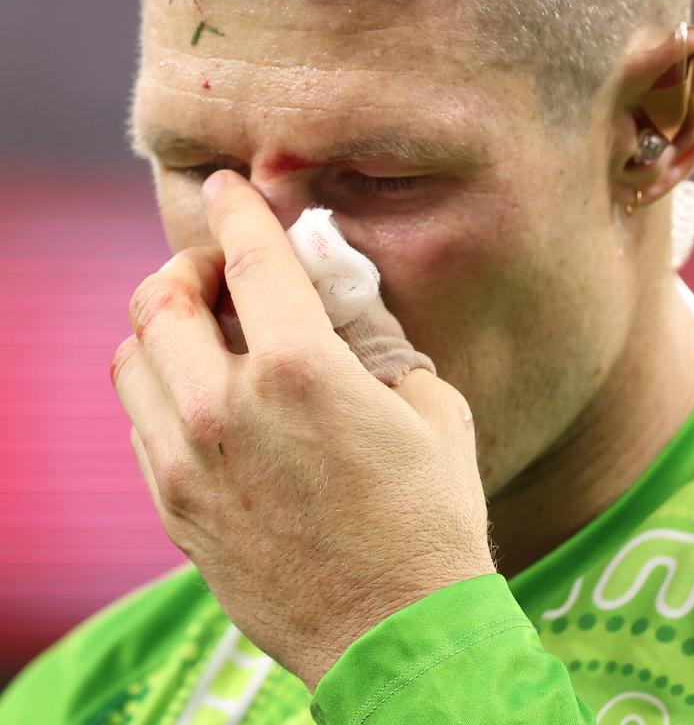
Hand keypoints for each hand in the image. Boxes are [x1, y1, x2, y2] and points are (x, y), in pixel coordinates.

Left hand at [111, 170, 495, 691]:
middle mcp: (227, 409)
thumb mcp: (431, 406)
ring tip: (207, 333)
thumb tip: (346, 308)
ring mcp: (189, 464)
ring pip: (133, 359)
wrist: (398, 635)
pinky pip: (140, 423)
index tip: (230, 188)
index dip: (238, 209)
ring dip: (164, 327)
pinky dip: (162, 389)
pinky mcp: (174, 510)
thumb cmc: (431, 518)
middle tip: (221, 272)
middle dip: (187, 265)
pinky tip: (206, 398)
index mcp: (300, 370)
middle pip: (160, 299)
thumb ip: (380, 344)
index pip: (250, 257)